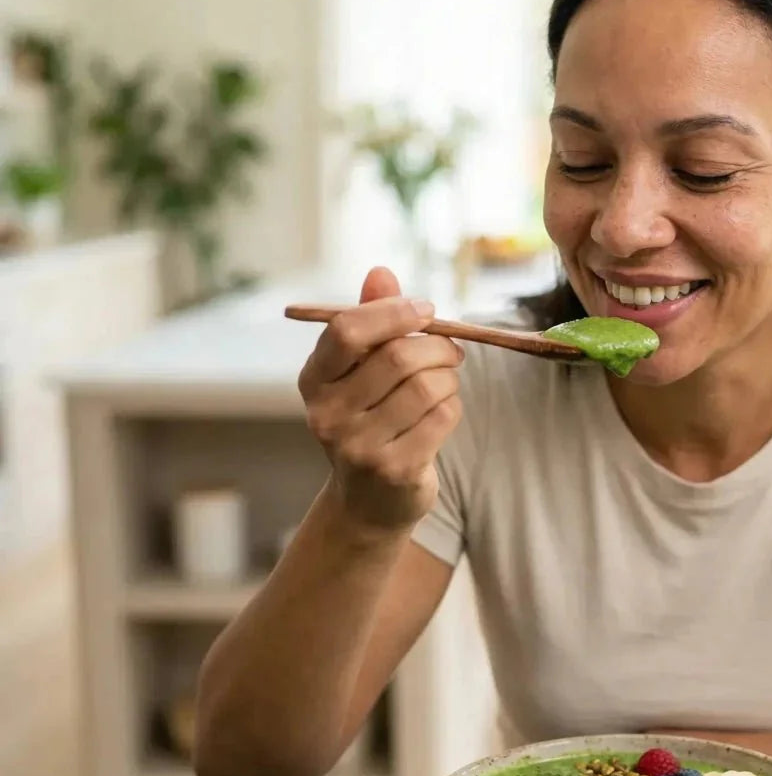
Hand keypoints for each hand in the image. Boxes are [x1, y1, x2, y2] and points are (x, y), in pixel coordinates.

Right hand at [298, 266, 463, 535]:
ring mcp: (359, 446)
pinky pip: (442, 416)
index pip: (347, 330)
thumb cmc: (370, 421)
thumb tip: (381, 272)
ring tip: (446, 382)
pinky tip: (443, 411)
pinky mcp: (394, 470)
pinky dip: (453, 405)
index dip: (393, 312)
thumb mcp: (361, 373)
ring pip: (426, 386)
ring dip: (449, 377)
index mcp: (314, 380)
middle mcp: (328, 414)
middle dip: (437, 346)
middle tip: (452, 350)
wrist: (368, 503)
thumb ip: (371, 321)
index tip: (425, 310)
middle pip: (398, 357)